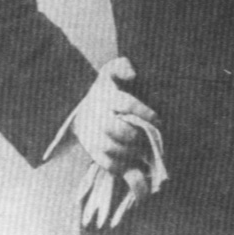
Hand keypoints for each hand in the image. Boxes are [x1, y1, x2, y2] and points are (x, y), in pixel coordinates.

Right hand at [71, 57, 158, 174]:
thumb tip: (132, 74)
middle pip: (115, 129)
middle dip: (133, 135)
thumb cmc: (104, 89)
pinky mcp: (95, 153)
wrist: (77, 109)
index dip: (143, 112)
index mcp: (106, 97)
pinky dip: (122, 168)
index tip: (156, 119)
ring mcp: (94, 137)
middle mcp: (98, 118)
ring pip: (109, 149)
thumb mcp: (110, 72)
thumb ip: (121, 66)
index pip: (126, 104)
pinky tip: (137, 168)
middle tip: (147, 137)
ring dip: (129, 152)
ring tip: (144, 151)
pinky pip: (107, 164)